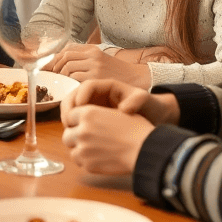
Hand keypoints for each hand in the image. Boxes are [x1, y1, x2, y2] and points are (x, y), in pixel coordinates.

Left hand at [45, 43, 150, 87]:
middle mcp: (92, 55)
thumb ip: (85, 60)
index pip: (66, 50)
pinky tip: (70, 90)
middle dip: (54, 68)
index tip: (46, 68)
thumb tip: (62, 65)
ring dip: (61, 77)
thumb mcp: (102, 61)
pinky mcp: (96, 77)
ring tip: (60, 85)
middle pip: (65, 58)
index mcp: (93, 49)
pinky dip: (69, 84)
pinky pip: (75, 79)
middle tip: (50, 78)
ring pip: (68, 68)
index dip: (54, 59)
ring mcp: (94, 65)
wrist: (137, 79)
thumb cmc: (118, 74)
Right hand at [60, 79, 180, 126]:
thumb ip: (136, 100)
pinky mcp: (92, 118)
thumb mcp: (144, 100)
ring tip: (70, 130)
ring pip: (73, 108)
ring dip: (68, 118)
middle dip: (69, 107)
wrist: (154, 117)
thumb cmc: (149, 106)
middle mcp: (97, 95)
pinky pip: (77, 120)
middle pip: (74, 96)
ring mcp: (93, 106)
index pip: (87, 85)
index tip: (80, 108)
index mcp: (107, 86)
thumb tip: (124, 109)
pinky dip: (74, 126)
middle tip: (68, 121)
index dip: (80, 95)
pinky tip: (77, 136)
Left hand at [61, 104, 154, 174]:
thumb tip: (86, 120)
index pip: (70, 116)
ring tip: (93, 150)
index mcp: (88, 113)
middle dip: (75, 137)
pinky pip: (80, 163)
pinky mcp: (88, 164)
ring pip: (72, 150)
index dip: (76, 121)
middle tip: (87, 140)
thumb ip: (96, 115)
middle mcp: (82, 130)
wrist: (145, 149)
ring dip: (79, 150)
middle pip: (67, 134)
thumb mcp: (114, 113)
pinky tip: (99, 158)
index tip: (82, 126)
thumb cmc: (136, 129)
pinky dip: (87, 161)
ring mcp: (84, 148)